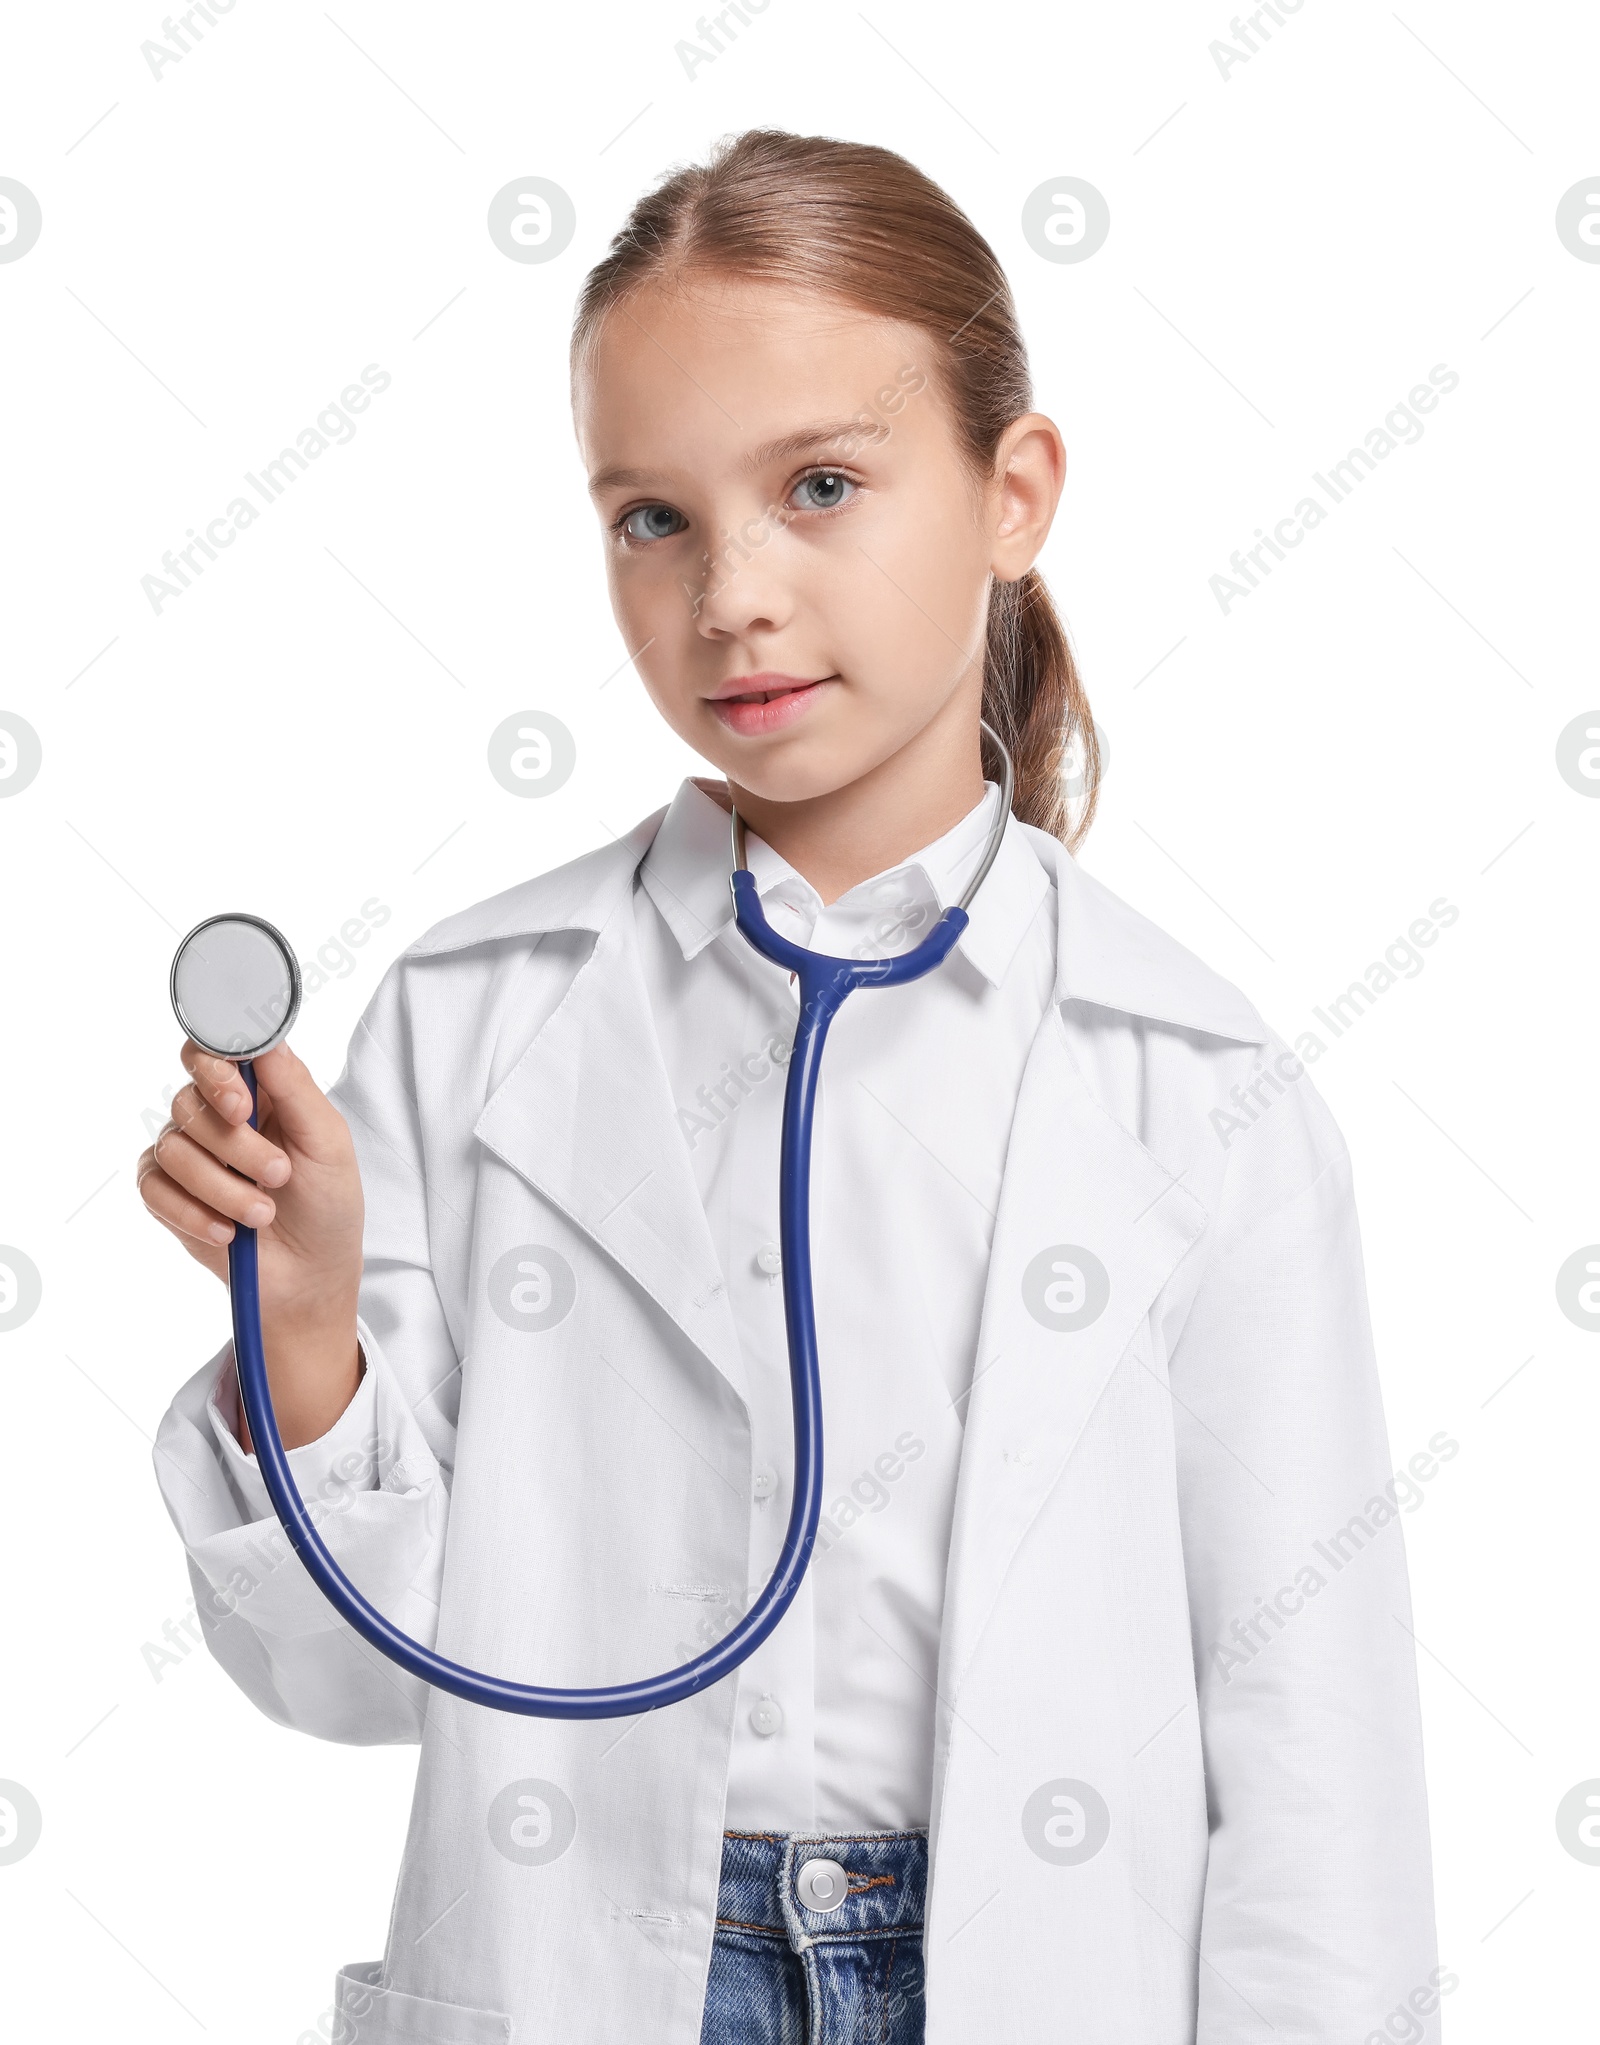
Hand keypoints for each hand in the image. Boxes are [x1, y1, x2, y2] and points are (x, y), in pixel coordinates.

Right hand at [138, 1039, 364, 1448]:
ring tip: (265, 1215)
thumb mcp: (327, 1143)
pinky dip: (193, 1213)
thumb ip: (295, 1087)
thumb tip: (264, 1038)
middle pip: (189, 1100)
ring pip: (174, 1148)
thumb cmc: (328, 1205)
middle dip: (236, 1145)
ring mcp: (188, 1155)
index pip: (211, 1053)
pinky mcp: (168, 1196)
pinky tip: (228, 1233)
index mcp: (258, 1092)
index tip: (243, 1104)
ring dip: (224, 1188)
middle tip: (278, 1174)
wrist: (311, 1277)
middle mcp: (216, 1117)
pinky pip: (154, 1187)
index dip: (216, 1069)